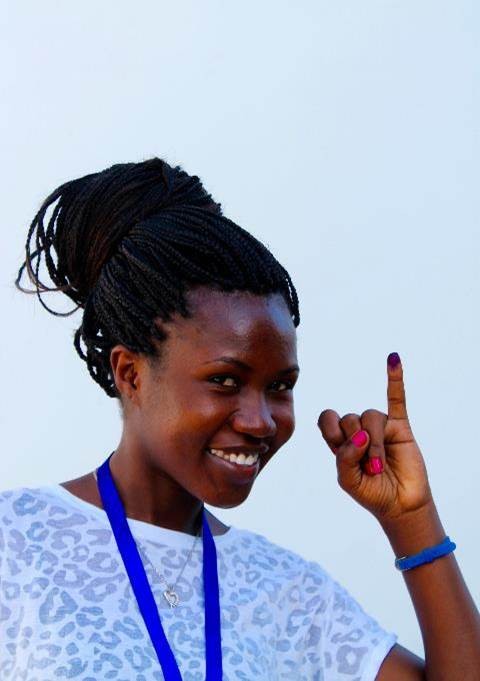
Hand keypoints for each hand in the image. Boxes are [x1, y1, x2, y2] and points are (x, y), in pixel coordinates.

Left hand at [318, 353, 433, 522]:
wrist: (401, 506)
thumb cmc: (371, 493)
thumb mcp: (347, 480)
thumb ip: (344, 458)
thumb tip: (361, 434)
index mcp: (341, 441)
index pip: (327, 419)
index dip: (330, 428)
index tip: (337, 445)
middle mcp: (358, 430)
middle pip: (349, 419)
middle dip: (357, 445)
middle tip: (369, 468)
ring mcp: (380, 427)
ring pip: (370, 417)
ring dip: (374, 444)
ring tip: (379, 465)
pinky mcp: (400, 426)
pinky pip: (397, 398)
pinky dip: (395, 378)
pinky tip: (394, 359)